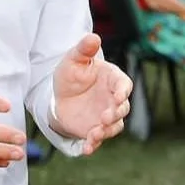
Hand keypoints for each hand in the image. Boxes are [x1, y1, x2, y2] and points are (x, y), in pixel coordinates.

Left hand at [50, 33, 133, 153]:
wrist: (60, 95)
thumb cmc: (72, 73)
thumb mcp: (74, 59)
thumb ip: (84, 49)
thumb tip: (93, 36)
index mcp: (114, 80)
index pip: (125, 85)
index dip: (123, 92)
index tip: (118, 97)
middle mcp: (114, 100)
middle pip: (122, 109)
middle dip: (115, 114)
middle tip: (104, 118)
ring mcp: (107, 116)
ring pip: (114, 126)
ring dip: (107, 131)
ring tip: (95, 134)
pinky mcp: (96, 129)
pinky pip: (100, 139)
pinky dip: (94, 144)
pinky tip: (87, 149)